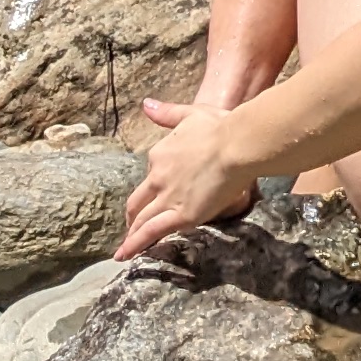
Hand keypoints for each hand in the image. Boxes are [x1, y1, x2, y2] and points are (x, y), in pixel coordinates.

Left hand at [117, 98, 257, 256]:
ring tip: (125, 247)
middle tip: (132, 225)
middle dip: (133, 214)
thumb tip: (146, 105)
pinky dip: (135, 245)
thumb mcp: (191, 113)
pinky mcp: (180, 215)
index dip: (151, 185)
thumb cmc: (221, 127)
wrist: (236, 145)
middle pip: (138, 200)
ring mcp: (167, 197)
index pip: (151, 173)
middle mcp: (158, 176)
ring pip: (142, 219)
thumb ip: (167, 113)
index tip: (154, 193)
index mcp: (161, 153)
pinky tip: (125, 255)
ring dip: (131, 233)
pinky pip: (151, 232)